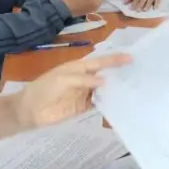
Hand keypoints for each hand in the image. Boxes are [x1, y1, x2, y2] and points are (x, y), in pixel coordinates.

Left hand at [15, 53, 130, 128]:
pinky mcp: (82, 107)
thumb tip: (105, 82)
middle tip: (138, 74)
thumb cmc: (44, 89)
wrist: (30, 110)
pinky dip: (108, 103)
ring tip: (134, 88)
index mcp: (78, 67)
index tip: (130, 58)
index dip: (114, 60)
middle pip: (105, 75)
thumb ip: (84, 80)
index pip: (99, 62)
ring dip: (115, 89)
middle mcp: (83, 79)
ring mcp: (84, 93)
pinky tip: (119, 103)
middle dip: (119, 73)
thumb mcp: (63, 79)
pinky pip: (98, 104)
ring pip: (104, 90)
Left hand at [126, 0, 161, 10]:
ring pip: (149, 2)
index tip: (131, 9)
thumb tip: (124, 3)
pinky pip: (157, 2)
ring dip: (146, 6)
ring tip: (144, 10)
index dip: (133, 4)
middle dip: (139, 6)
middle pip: (142, 1)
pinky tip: (154, 9)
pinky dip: (155, 5)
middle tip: (137, 11)